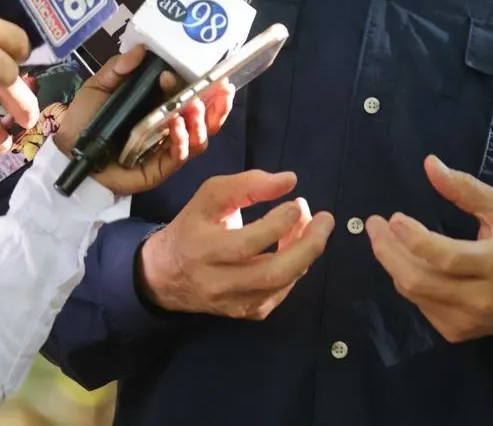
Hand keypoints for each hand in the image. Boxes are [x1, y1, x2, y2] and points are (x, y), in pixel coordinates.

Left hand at [54, 45, 234, 195]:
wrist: (68, 153)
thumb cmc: (85, 120)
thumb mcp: (99, 86)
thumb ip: (117, 68)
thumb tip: (140, 49)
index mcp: (159, 102)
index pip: (187, 91)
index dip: (192, 81)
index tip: (177, 74)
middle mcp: (169, 123)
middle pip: (204, 115)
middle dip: (217, 102)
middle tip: (224, 88)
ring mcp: (168, 146)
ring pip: (200, 135)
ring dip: (203, 120)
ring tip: (196, 106)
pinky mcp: (161, 167)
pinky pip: (181, 155)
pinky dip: (183, 140)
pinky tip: (177, 127)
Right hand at [136, 170, 333, 317]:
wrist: (166, 275)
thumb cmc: (192, 227)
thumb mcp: (210, 196)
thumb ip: (247, 184)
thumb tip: (290, 180)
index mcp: (203, 250)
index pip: (246, 244)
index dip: (278, 224)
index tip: (296, 203)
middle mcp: (217, 283)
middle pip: (272, 273)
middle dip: (307, 246)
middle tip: (326, 220)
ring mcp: (234, 303)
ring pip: (281, 284)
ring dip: (304, 253)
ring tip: (309, 226)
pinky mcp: (246, 313)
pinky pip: (281, 292)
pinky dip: (296, 268)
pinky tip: (295, 247)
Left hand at [366, 155, 492, 342]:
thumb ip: (466, 189)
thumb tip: (429, 165)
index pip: (447, 258)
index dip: (415, 239)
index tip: (393, 218)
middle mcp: (483, 298)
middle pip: (420, 280)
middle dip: (389, 251)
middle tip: (373, 225)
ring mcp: (468, 320)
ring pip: (415, 293)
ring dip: (392, 263)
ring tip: (381, 237)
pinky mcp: (458, 332)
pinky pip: (420, 304)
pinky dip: (407, 280)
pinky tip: (403, 260)